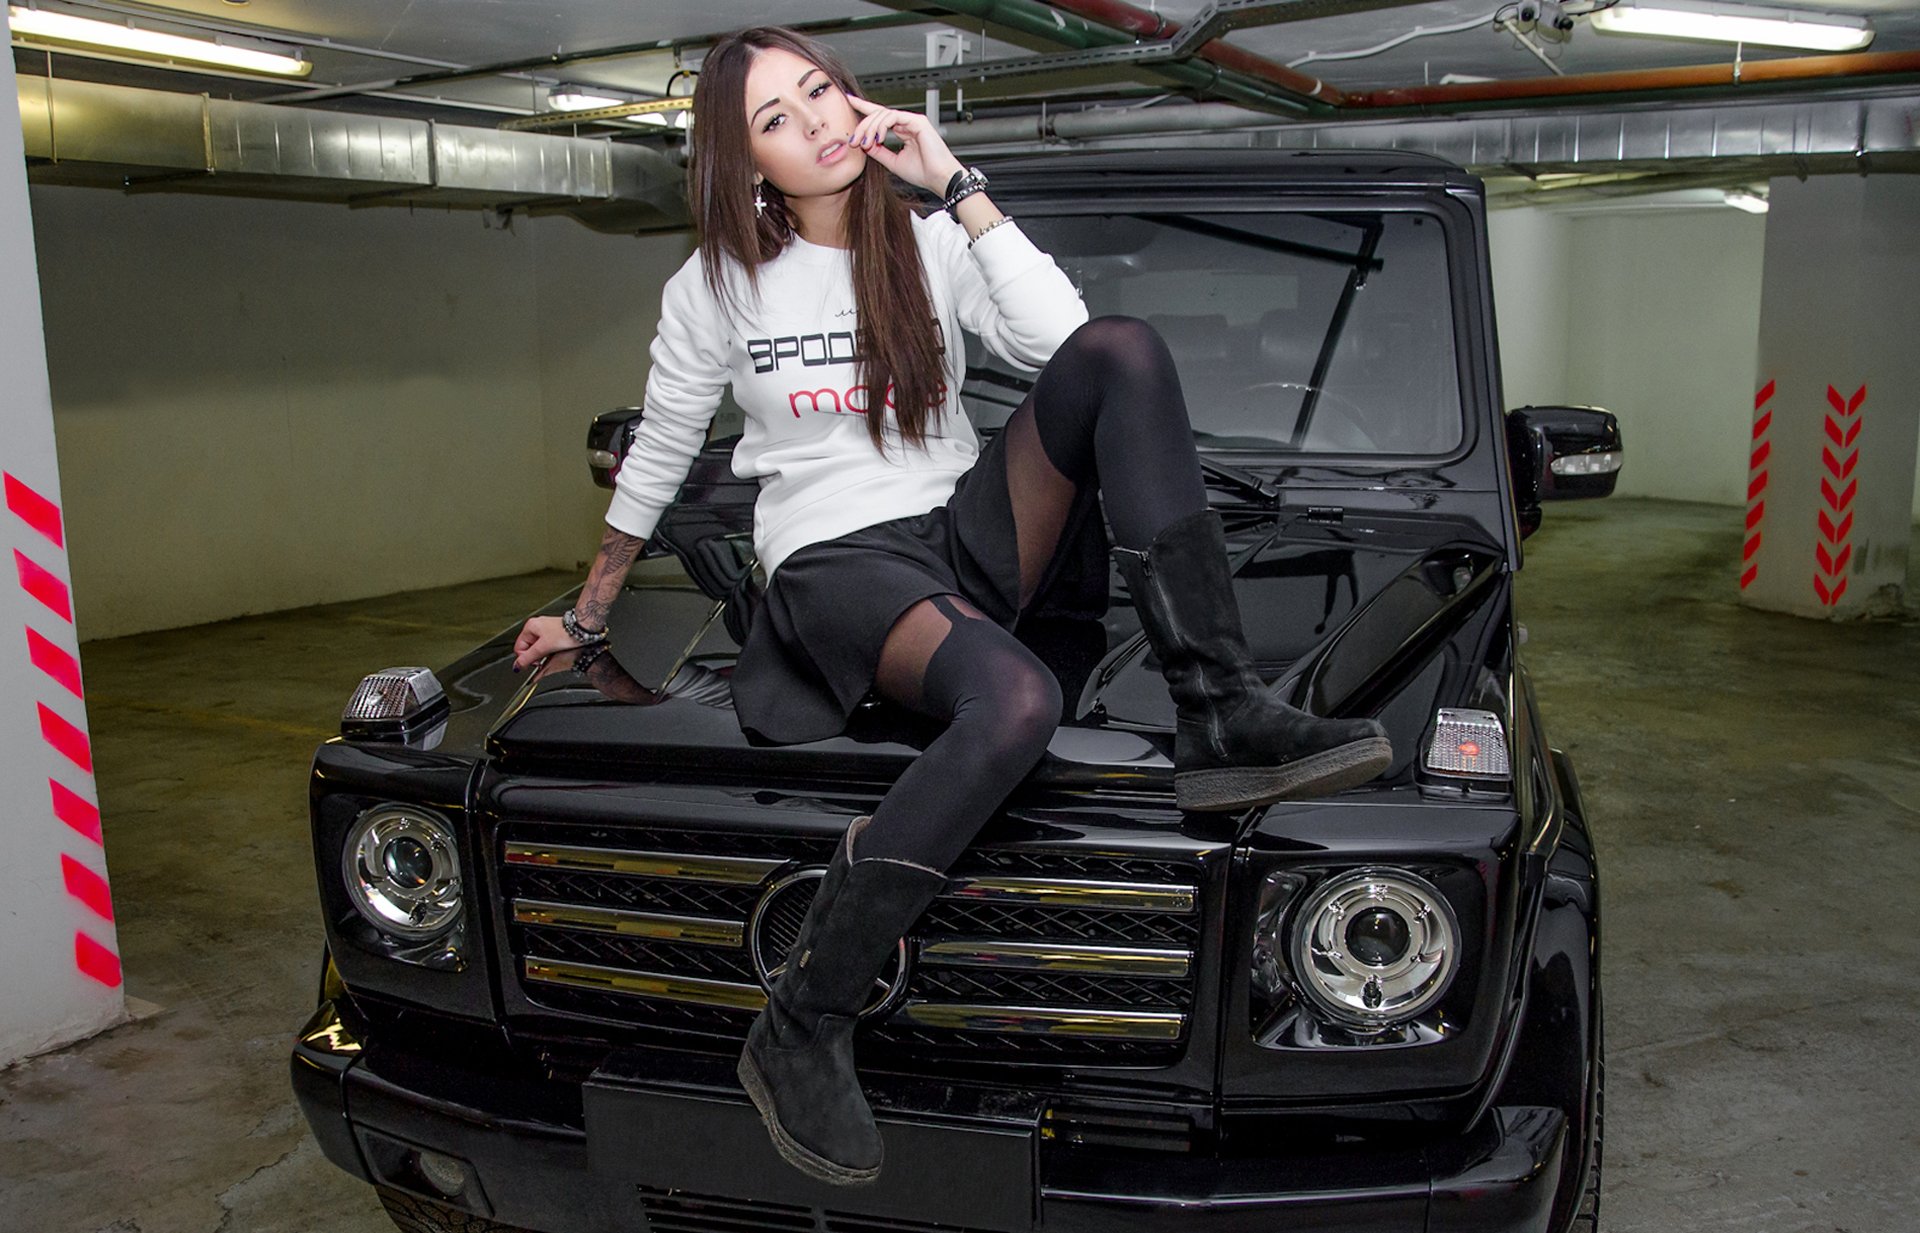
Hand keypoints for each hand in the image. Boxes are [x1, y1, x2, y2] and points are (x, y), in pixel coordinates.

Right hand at [512, 615, 582, 671]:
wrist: (583, 628)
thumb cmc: (566, 633)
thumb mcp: (543, 647)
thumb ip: (528, 658)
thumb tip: (517, 665)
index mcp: (530, 627)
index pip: (519, 648)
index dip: (525, 658)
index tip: (535, 663)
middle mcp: (536, 627)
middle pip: (528, 648)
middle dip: (535, 656)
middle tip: (544, 658)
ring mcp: (545, 630)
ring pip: (537, 648)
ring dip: (542, 654)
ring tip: (551, 653)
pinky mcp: (553, 634)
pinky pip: (545, 645)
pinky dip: (548, 650)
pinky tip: (555, 650)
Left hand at [845, 94, 963, 197]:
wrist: (940, 179)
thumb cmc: (924, 173)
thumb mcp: (892, 162)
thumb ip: (878, 152)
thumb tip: (863, 143)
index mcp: (903, 131)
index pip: (881, 116)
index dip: (865, 108)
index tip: (850, 101)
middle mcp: (907, 123)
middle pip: (878, 114)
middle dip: (862, 126)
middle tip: (854, 140)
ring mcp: (912, 120)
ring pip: (883, 114)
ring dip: (870, 128)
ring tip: (865, 143)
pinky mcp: (917, 121)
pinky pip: (893, 116)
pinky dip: (882, 126)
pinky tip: (878, 137)